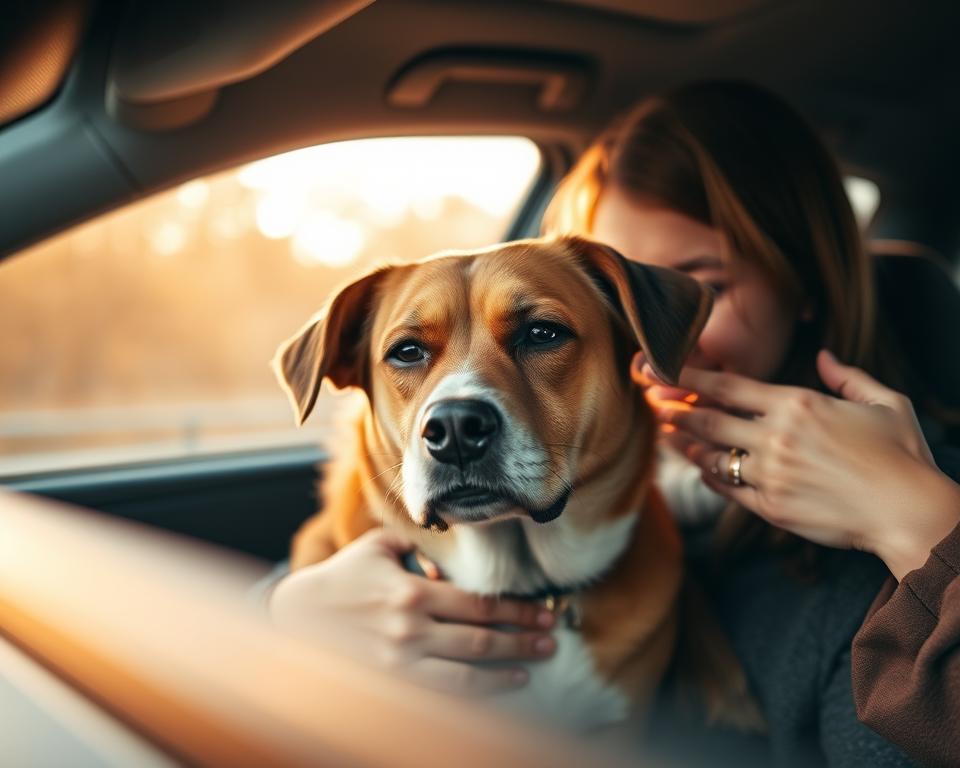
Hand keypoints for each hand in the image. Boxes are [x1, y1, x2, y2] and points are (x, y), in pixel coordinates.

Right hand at [269, 528, 556, 693]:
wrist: (295, 617)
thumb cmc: (343, 578)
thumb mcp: (379, 547)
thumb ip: (419, 550)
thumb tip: (449, 570)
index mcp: (412, 592)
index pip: (479, 605)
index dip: (517, 611)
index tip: (543, 613)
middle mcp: (410, 631)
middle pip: (481, 641)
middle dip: (522, 642)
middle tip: (550, 641)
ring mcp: (400, 666)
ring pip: (465, 678)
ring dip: (503, 674)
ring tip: (530, 669)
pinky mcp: (389, 688)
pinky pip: (439, 698)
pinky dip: (471, 697)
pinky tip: (491, 692)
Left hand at [642, 349, 959, 579]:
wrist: (908, 511)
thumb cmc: (901, 455)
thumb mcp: (884, 402)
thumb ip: (847, 375)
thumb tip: (823, 355)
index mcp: (797, 404)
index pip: (726, 385)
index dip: (687, 376)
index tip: (660, 369)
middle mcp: (775, 437)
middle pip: (707, 418)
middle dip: (674, 408)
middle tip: (652, 401)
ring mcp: (769, 474)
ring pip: (711, 454)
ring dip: (684, 442)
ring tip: (666, 433)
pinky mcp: (770, 508)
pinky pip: (727, 488)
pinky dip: (709, 475)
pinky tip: (700, 467)